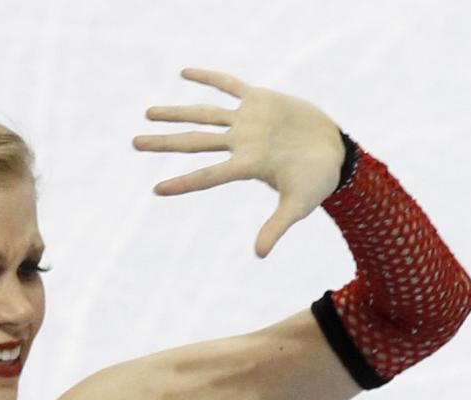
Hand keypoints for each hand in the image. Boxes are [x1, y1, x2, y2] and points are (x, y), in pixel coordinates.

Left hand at [135, 68, 345, 257]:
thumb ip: (276, 226)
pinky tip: (184, 73)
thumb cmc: (317, 182)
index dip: (183, 182)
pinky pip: (229, 85)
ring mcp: (248, 121)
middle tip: (135, 143)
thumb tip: (259, 255)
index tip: (156, 190)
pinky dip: (210, 78)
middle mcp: (241, 143)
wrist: (334, 153)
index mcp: (247, 166)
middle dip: (166, 142)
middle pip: (195, 141)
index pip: (208, 176)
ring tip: (148, 112)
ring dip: (177, 112)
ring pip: (205, 114)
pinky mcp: (260, 100)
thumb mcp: (298, 206)